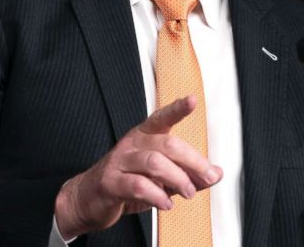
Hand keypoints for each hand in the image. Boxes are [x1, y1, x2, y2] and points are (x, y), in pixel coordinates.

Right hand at [53, 96, 222, 238]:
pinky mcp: (110, 182)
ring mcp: (119, 162)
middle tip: (206, 177)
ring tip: (187, 193)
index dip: (177, 109)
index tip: (192, 100)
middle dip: (192, 161)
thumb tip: (216, 173)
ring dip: (177, 179)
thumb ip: (188, 173)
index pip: (162, 117)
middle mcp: (132, 144)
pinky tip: (165, 203)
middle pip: (167, 144)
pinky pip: (138, 185)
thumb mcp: (161, 178)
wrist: (87, 199)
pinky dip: (157, 195)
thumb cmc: (126, 182)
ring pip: (154, 163)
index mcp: (144, 136)